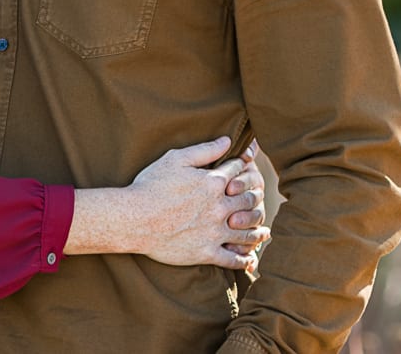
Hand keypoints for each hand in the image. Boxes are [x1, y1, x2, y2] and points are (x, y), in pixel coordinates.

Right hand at [123, 137, 256, 269]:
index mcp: (214, 183)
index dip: (245, 165)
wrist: (134, 218)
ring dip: (258, 231)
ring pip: (246, 232)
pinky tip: (250, 259)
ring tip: (265, 232)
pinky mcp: (206, 252)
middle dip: (255, 199)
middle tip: (259, 200)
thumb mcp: (175, 159)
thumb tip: (227, 140)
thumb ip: (205, 150)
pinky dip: (244, 260)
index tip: (249, 165)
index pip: (238, 171)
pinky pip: (232, 259)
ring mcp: (215, 232)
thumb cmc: (151, 185)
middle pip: (248, 202)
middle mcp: (220, 207)